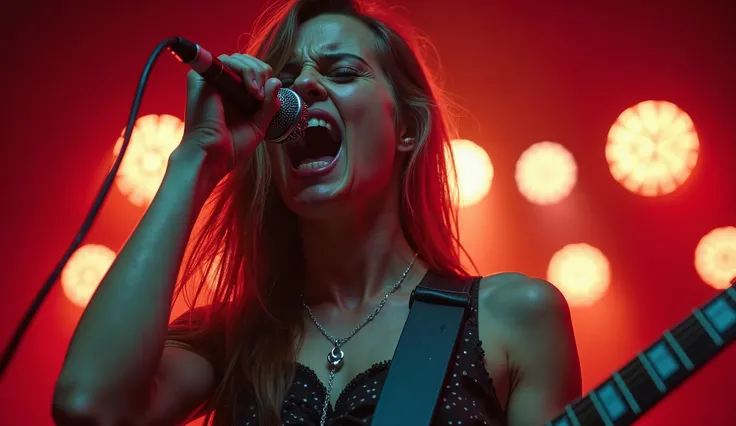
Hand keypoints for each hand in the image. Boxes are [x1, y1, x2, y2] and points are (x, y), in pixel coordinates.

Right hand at [177, 53, 281, 181]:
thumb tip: (276, 81)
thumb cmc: (231, 146)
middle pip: (247, 61)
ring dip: (255, 73)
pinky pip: (227, 61)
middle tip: (263, 97)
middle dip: (262, 73)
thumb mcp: (258, 124)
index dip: (265, 78)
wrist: (213, 157)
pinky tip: (251, 90)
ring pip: (239, 59)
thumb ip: (269, 104)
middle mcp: (221, 84)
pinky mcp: (201, 78)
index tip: (268, 98)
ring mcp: (211, 80)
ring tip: (257, 95)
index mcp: (233, 94)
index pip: (253, 71)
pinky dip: (245, 71)